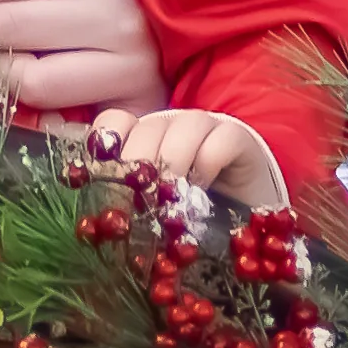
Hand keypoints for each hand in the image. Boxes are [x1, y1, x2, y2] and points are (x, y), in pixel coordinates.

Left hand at [94, 107, 285, 213]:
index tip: (105, 175)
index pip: (115, 122)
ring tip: (171, 198)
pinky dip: (208, 164)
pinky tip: (202, 191)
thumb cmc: (192, 219)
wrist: (250, 222)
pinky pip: (220, 140)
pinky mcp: (238, 138)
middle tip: (139, 202)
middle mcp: (172, 127)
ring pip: (184, 127)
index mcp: (143, 140)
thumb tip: (97, 225)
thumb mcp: (154, 213)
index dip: (107, 143)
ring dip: (174, 163)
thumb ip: (130, 207)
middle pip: (147, 128)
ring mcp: (206, 128)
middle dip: (139, 165)